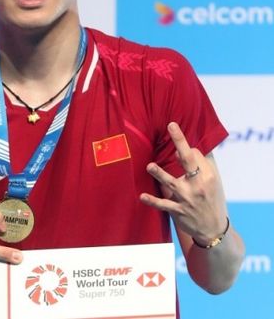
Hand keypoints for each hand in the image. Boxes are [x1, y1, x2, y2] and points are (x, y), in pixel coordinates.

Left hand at [139, 122, 228, 244]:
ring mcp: (187, 198)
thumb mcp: (215, 181)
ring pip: (172, 183)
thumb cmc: (212, 199)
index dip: (185, 147)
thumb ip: (206, 163)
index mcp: (208, 176)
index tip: (179, 144)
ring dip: (160, 174)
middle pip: (189, 160)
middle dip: (180, 143)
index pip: (195, 155)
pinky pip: (163, 205)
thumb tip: (196, 142)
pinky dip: (152, 201)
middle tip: (171, 126)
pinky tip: (141, 196)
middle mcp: (198, 185)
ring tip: (150, 166)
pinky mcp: (177, 211)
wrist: (213, 229)